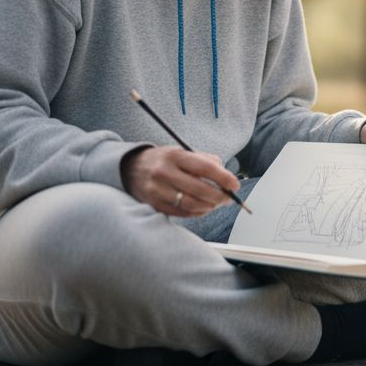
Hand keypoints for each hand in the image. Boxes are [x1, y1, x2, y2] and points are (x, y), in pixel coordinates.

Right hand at [120, 145, 241, 216]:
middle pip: (200, 189)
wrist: (130, 168)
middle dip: (220, 196)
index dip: (224, 178)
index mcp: (175, 155)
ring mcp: (157, 190)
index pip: (205, 167)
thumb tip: (227, 176)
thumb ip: (205, 160)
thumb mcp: (182, 152)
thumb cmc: (164, 160)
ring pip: (192, 204)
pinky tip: (203, 208)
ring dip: (210, 206)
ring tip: (217, 203)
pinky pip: (182, 213)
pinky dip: (197, 212)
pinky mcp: (154, 204)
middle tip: (229, 198)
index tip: (235, 184)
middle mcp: (164, 172)